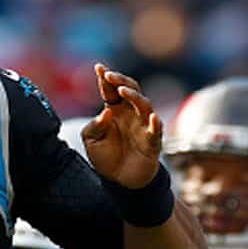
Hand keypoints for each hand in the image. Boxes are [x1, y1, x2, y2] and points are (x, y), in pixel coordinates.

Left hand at [81, 64, 163, 188]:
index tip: (98, 67)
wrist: (119, 181)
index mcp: (115, 111)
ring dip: (134, 97)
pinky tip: (152, 118)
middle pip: (130, 91)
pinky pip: (156, 131)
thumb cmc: (105, 157)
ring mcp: (143, 126)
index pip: (111, 90)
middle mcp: (130, 115)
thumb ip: (94, 126)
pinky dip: (155, 124)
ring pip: (144, 105)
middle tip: (109, 76)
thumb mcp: (91, 140)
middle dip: (121, 81)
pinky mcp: (152, 142)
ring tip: (122, 91)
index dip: (106, 79)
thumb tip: (106, 112)